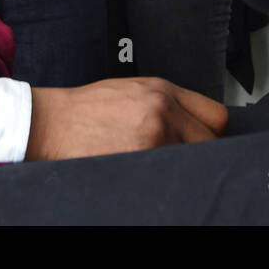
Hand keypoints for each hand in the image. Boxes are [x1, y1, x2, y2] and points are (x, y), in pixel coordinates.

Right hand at [26, 77, 227, 160]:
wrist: (52, 123)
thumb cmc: (87, 109)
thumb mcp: (132, 91)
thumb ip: (166, 103)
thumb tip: (193, 126)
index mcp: (163, 90)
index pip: (216, 115)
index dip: (213, 133)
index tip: (205, 142)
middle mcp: (163, 110)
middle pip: (210, 141)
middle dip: (200, 153)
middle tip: (181, 159)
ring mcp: (153, 136)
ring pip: (190, 161)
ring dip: (179, 167)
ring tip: (158, 167)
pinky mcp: (140, 159)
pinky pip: (168, 175)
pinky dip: (162, 178)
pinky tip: (146, 174)